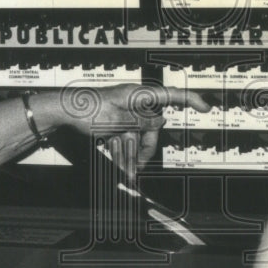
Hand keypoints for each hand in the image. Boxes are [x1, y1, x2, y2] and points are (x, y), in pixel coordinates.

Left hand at [56, 84, 208, 180]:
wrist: (62, 112)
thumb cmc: (87, 110)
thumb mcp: (119, 120)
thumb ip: (143, 122)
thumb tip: (160, 121)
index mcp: (137, 95)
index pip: (169, 95)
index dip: (190, 100)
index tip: (205, 107)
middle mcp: (132, 102)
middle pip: (151, 125)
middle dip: (146, 147)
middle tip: (138, 166)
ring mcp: (123, 111)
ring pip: (137, 135)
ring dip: (132, 154)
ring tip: (126, 173)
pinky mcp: (113, 120)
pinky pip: (124, 137)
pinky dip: (122, 151)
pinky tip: (119, 167)